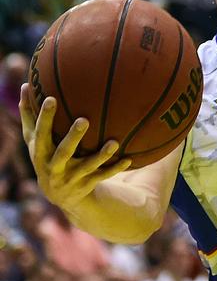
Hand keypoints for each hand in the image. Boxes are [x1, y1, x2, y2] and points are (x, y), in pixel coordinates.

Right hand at [19, 85, 130, 212]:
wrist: (60, 195)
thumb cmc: (46, 156)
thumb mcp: (34, 140)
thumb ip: (29, 115)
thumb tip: (24, 85)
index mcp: (41, 152)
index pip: (40, 133)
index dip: (44, 118)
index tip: (51, 99)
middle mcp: (55, 167)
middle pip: (64, 152)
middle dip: (73, 138)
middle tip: (84, 120)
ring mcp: (72, 178)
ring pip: (88, 166)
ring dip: (101, 156)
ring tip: (114, 143)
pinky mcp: (87, 184)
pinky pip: (103, 176)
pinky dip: (115, 168)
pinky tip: (128, 159)